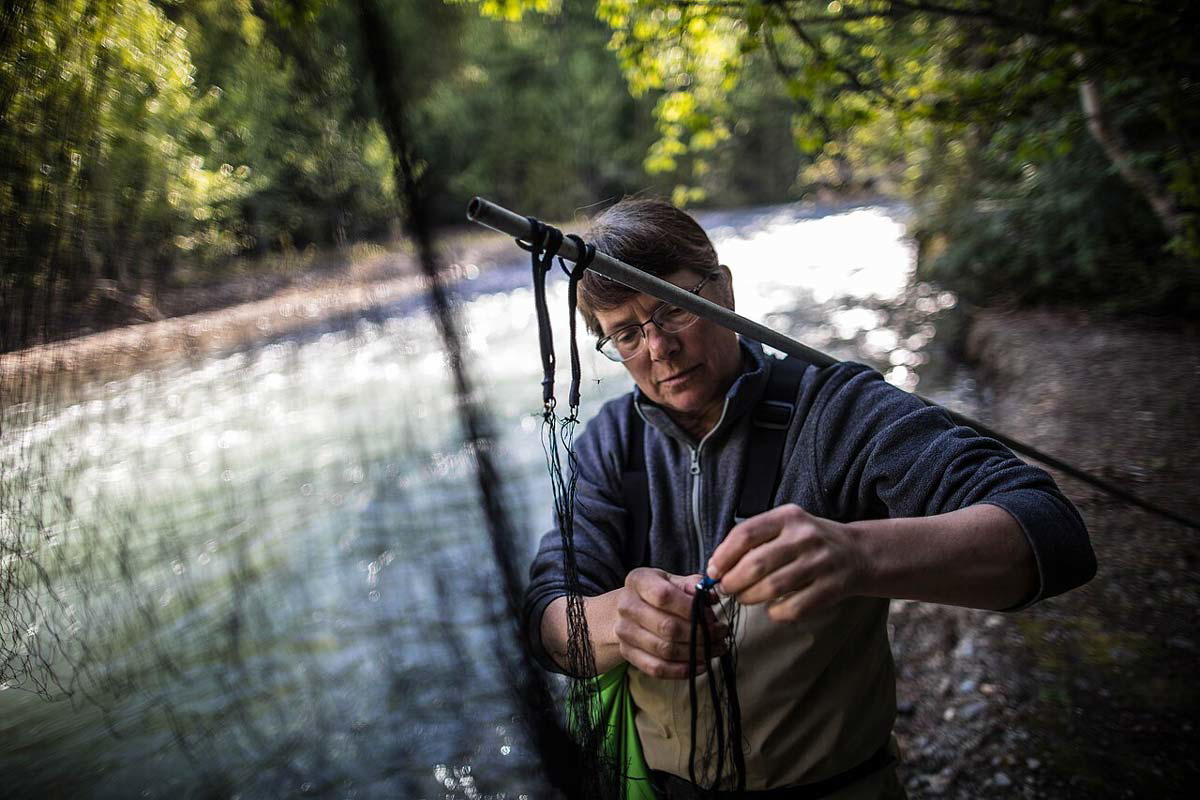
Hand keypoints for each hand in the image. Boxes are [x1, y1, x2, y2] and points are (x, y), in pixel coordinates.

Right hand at [614, 567, 726, 679]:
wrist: (626, 608)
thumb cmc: (655, 592)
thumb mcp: (672, 580)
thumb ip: (692, 585)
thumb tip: (711, 597)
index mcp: (638, 581)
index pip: (664, 596)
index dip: (691, 608)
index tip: (712, 615)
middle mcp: (627, 606)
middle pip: (667, 627)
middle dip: (700, 633)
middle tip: (721, 634)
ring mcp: (625, 632)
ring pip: (664, 650)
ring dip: (696, 653)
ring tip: (716, 648)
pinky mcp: (628, 653)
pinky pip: (657, 668)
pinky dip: (682, 670)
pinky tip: (700, 664)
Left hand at [707, 504, 866, 622]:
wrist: (859, 553)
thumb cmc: (810, 542)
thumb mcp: (786, 526)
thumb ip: (755, 539)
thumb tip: (717, 566)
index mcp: (788, 517)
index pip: (745, 534)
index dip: (723, 556)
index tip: (714, 570)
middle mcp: (805, 537)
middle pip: (755, 564)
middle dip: (732, 581)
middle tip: (726, 588)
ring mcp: (820, 563)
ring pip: (771, 588)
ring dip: (749, 598)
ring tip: (744, 598)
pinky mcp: (831, 589)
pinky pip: (793, 607)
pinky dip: (775, 612)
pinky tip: (773, 608)